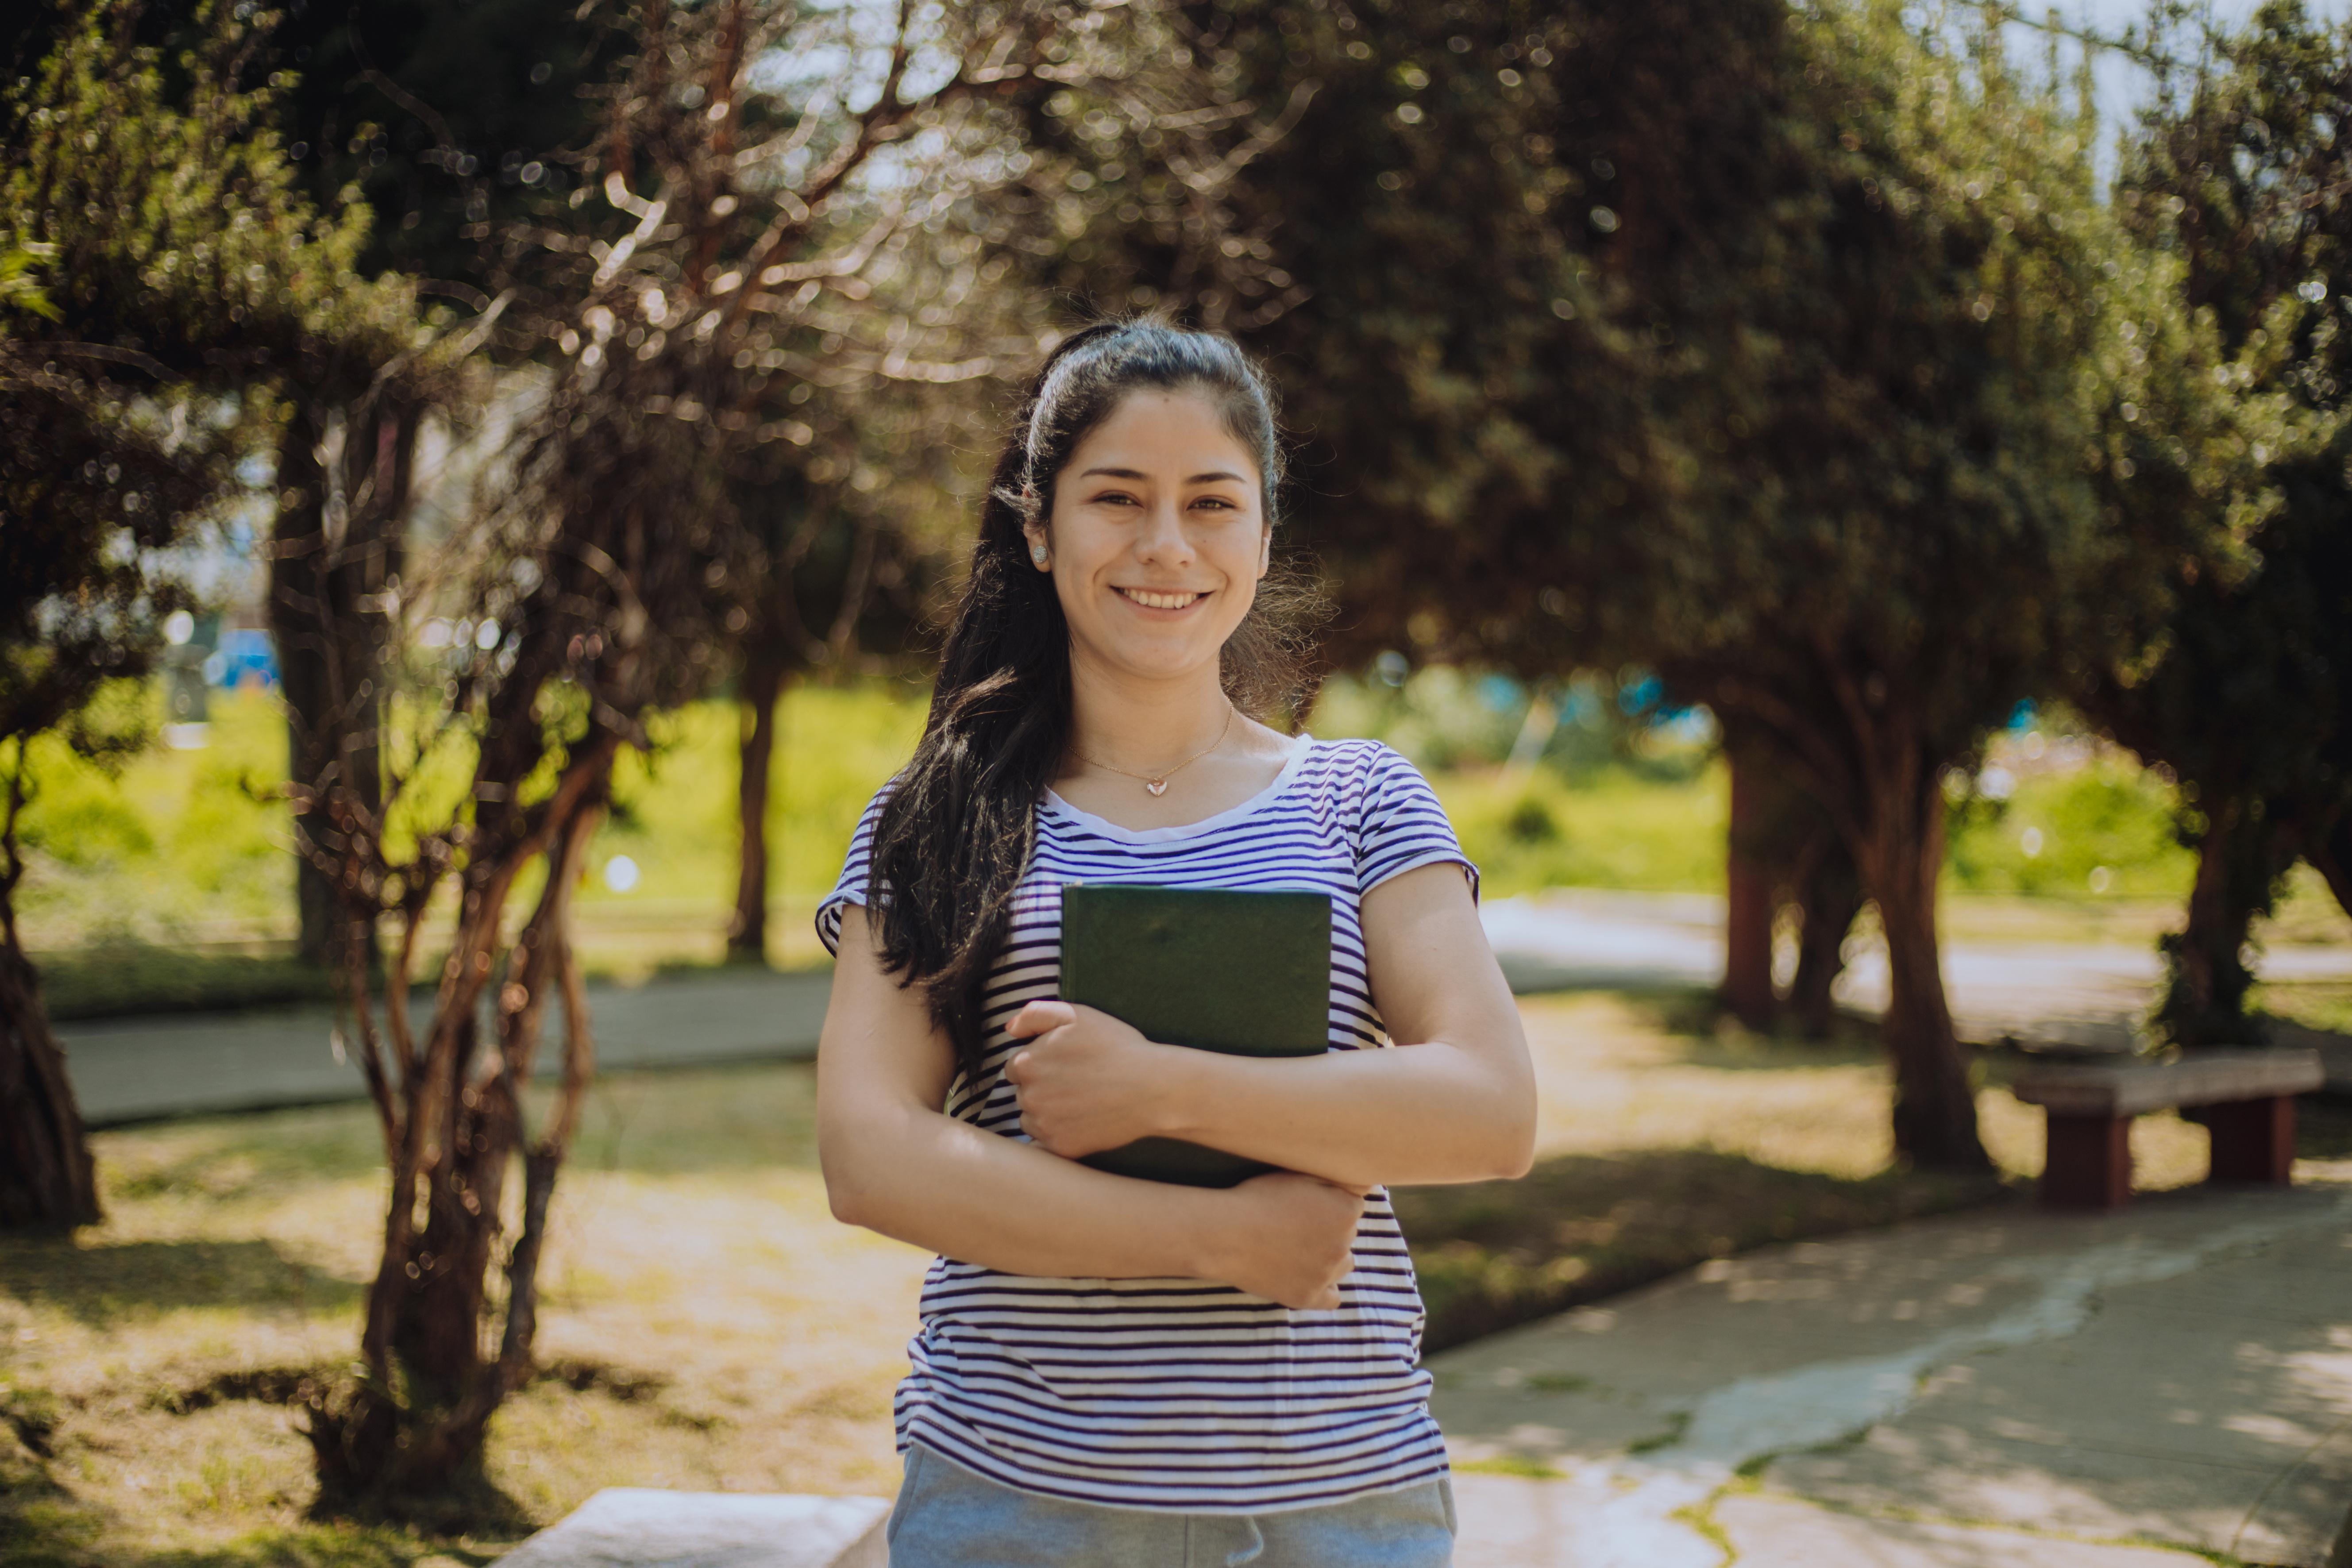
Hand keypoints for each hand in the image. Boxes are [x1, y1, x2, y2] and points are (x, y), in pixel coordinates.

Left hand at [1003, 1001, 1177, 1157]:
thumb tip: (1009, 1029)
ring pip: (1032, 1119)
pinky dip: (1060, 1134)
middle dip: (1043, 1088)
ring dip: (1048, 1113)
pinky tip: (1083, 1121)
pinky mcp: (1059, 1148)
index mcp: (1026, 1063)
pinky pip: (1048, 1143)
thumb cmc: (1116, 1047)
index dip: (1039, 1064)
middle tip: (1077, 1083)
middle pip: (1023, 1094)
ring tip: (1082, 1102)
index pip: (1015, 1068)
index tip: (1064, 1065)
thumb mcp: (1076, 1015)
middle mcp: (1027, 1097)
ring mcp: (1043, 1125)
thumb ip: (1035, 1014)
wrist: (1152, 1088)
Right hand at [1205, 1172, 1367, 1309]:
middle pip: (1347, 1235)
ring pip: (1343, 1264)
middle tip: (1297, 1224)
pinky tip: (1308, 1276)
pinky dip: (1325, 1289)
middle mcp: (1344, 1244)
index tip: (1307, 1204)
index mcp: (1346, 1211)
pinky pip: (1332, 1298)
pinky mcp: (1309, 1297)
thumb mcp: (1299, 1174)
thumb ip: (1335, 1180)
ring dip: (1329, 1256)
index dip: (1329, 1203)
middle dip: (1329, 1228)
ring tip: (1299, 1248)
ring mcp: (1327, 1274)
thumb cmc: (1259, 1198)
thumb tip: (1361, 1186)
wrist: (1225, 1234)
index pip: (1352, 1206)